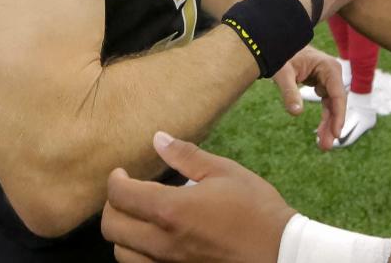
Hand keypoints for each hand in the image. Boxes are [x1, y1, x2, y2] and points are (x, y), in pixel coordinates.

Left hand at [102, 132, 293, 262]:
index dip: (115, 181)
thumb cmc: (255, 208)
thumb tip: (158, 139)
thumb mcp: (224, 172)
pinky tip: (153, 240)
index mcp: (171, 210)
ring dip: (123, 233)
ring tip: (139, 217)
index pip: (121, 196)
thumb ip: (186, 156)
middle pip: (112, 227)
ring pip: (121, 253)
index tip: (121, 173)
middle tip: (127, 193)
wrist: (278, 251)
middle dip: (113, 206)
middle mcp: (161, 242)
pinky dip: (137, 253)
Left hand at [269, 45, 347, 148]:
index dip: (338, 115)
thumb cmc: (281, 56)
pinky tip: (321, 134)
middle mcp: (333, 73)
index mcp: (329, 67)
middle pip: (337, 103)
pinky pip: (327, 105)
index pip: (337, 95)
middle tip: (325, 146)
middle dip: (333, 125)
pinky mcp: (323, 85)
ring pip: (333, 106)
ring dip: (329, 125)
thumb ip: (289, 92)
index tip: (336, 133)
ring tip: (323, 145)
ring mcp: (329, 80)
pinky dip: (324, 119)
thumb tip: (296, 113)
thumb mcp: (282, 73)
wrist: (278, 45)